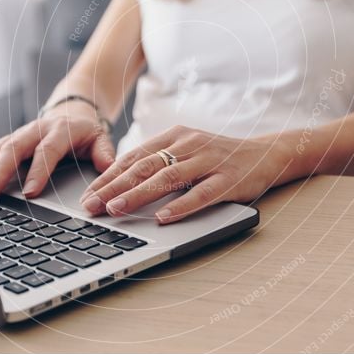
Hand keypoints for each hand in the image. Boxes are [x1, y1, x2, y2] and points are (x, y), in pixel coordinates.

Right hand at [0, 101, 115, 197]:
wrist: (73, 110)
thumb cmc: (86, 131)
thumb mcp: (100, 139)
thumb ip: (104, 153)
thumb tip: (109, 168)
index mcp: (59, 131)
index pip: (47, 152)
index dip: (38, 171)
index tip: (30, 192)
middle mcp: (35, 130)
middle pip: (14, 148)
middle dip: (0, 171)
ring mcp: (19, 134)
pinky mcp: (8, 139)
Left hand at [78, 125, 287, 223]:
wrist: (267, 153)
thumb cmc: (219, 157)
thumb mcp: (186, 151)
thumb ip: (158, 162)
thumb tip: (119, 183)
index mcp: (174, 136)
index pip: (134, 157)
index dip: (108, 177)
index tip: (87, 195)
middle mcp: (189, 145)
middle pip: (144, 167)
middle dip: (113, 187)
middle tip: (90, 205)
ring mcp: (209, 161)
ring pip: (168, 179)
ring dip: (138, 195)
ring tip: (116, 209)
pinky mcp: (228, 179)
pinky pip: (202, 194)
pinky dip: (181, 206)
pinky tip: (163, 217)